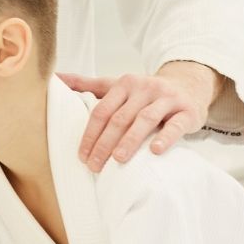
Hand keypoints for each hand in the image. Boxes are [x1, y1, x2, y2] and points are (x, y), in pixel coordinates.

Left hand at [59, 62, 221, 170]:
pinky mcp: (187, 111)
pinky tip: (155, 151)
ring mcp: (166, 98)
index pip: (101, 111)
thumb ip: (87, 84)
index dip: (89, 134)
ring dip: (130, 141)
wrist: (188, 85)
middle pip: (119, 118)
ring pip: (144, 120)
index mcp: (124, 84)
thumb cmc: (145, 92)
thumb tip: (55, 78)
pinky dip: (165, 138)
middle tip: (94, 165)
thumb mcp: (117, 85)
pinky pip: (175, 125)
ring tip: (118, 160)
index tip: (81, 156)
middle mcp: (144, 88)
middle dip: (104, 143)